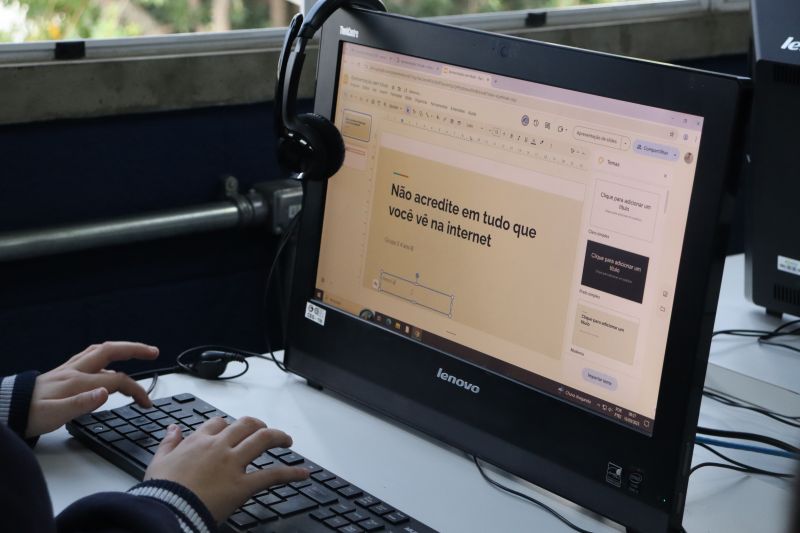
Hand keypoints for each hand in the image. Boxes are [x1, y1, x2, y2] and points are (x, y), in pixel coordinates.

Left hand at [26, 341, 158, 437]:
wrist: (6, 410)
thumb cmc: (29, 416)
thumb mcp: (54, 415)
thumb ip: (82, 404)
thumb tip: (105, 392)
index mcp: (77, 382)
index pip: (116, 380)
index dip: (136, 389)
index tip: (146, 402)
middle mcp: (75, 371)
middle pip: (111, 351)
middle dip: (135, 349)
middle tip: (153, 352)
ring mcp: (68, 369)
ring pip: (100, 351)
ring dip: (121, 349)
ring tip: (136, 352)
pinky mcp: (62, 373)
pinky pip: (89, 356)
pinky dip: (104, 355)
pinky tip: (106, 362)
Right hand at [145, 416, 308, 522]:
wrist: (166, 510)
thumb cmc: (162, 490)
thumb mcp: (158, 462)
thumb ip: (168, 443)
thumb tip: (172, 428)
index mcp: (198, 441)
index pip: (218, 423)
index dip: (228, 425)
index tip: (233, 430)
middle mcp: (219, 447)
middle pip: (246, 425)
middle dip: (258, 425)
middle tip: (265, 431)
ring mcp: (233, 464)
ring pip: (263, 440)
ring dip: (279, 437)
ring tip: (287, 441)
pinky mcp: (243, 485)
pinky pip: (272, 475)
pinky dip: (291, 473)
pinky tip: (303, 473)